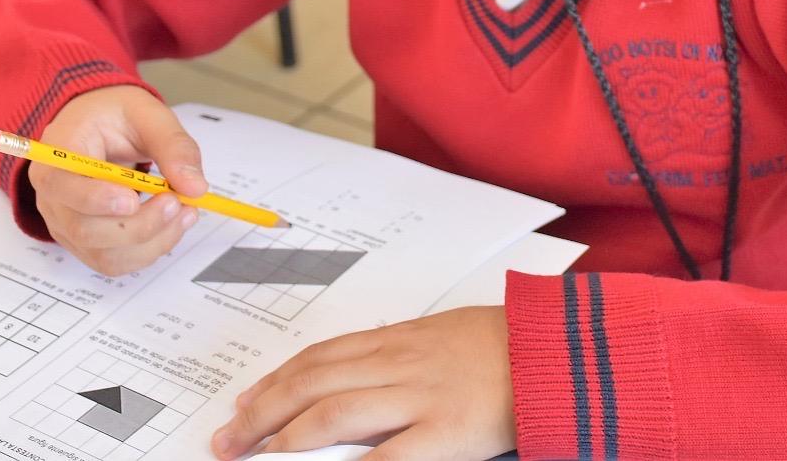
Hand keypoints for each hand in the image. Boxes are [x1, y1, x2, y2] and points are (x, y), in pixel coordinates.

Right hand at [30, 85, 206, 276]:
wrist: (100, 126)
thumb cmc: (116, 116)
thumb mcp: (148, 113)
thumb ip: (173, 145)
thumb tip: (196, 187)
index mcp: (57, 154)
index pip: (61, 186)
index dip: (95, 200)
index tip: (134, 199)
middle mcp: (53, 196)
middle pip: (84, 229)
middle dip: (138, 225)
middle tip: (176, 202)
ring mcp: (66, 224)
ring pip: (103, 255)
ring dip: (150, 242)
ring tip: (184, 212)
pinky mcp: (85, 241)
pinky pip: (114, 261)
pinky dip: (149, 250)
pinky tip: (172, 225)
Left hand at [210, 306, 515, 460]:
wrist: (558, 352)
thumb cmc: (505, 347)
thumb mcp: (443, 337)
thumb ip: (398, 356)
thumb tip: (351, 379)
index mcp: (399, 339)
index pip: (320, 357)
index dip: (276, 380)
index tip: (245, 400)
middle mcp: (399, 363)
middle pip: (312, 383)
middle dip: (262, 411)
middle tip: (228, 437)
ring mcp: (420, 398)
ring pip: (332, 413)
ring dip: (284, 438)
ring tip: (255, 456)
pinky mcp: (445, 434)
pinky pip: (385, 457)